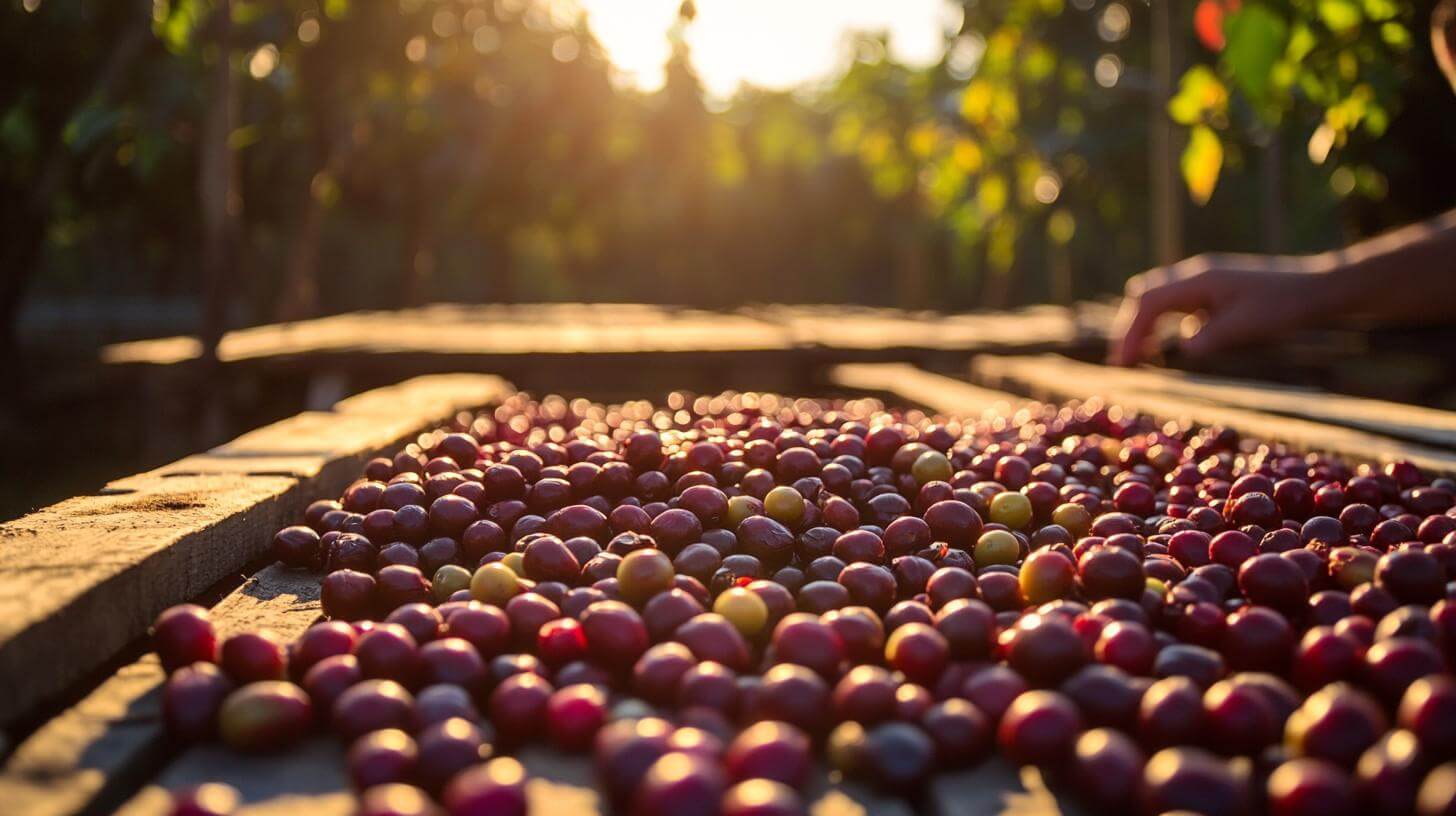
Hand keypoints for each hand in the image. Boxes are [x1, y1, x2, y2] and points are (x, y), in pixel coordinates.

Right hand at [1109, 253, 1332, 365]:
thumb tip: (1184, 350)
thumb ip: (1211, 337)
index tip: (1122, 363)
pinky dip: (1160, 321)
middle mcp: (1195, 274)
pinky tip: (1165, 343)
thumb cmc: (1285, 305)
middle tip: (1123, 362)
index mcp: (1200, 280)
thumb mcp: (1247, 327)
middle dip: (1129, 327)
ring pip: (1155, 295)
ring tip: (1137, 355)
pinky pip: (1173, 301)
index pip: (1149, 303)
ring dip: (1142, 323)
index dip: (1131, 333)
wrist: (1317, 287)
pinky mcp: (1211, 288)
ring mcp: (1202, 279)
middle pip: (1143, 294)